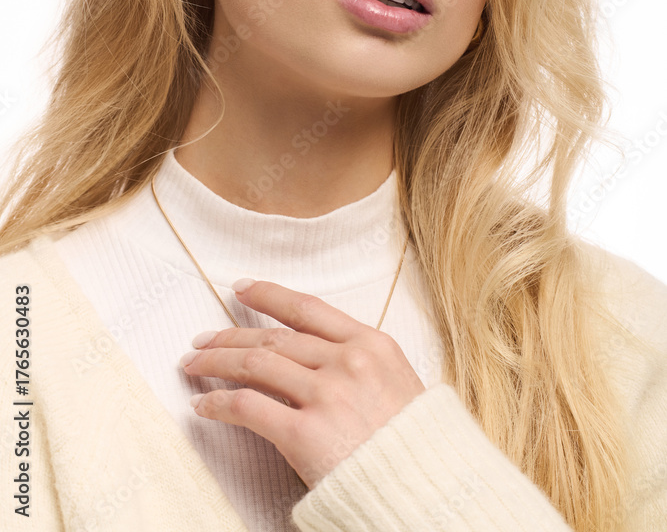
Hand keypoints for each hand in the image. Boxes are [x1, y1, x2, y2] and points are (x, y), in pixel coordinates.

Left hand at [180, 279, 425, 488]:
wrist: (427, 492)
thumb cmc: (416, 446)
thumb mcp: (399, 385)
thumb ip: (362, 363)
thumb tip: (321, 354)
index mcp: (372, 344)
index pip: (308, 308)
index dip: (268, 295)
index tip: (241, 289)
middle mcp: (347, 361)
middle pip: (274, 337)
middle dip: (231, 336)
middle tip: (204, 339)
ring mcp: (326, 395)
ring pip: (254, 364)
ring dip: (217, 362)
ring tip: (194, 364)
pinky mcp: (304, 433)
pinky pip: (246, 407)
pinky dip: (218, 402)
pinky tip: (203, 404)